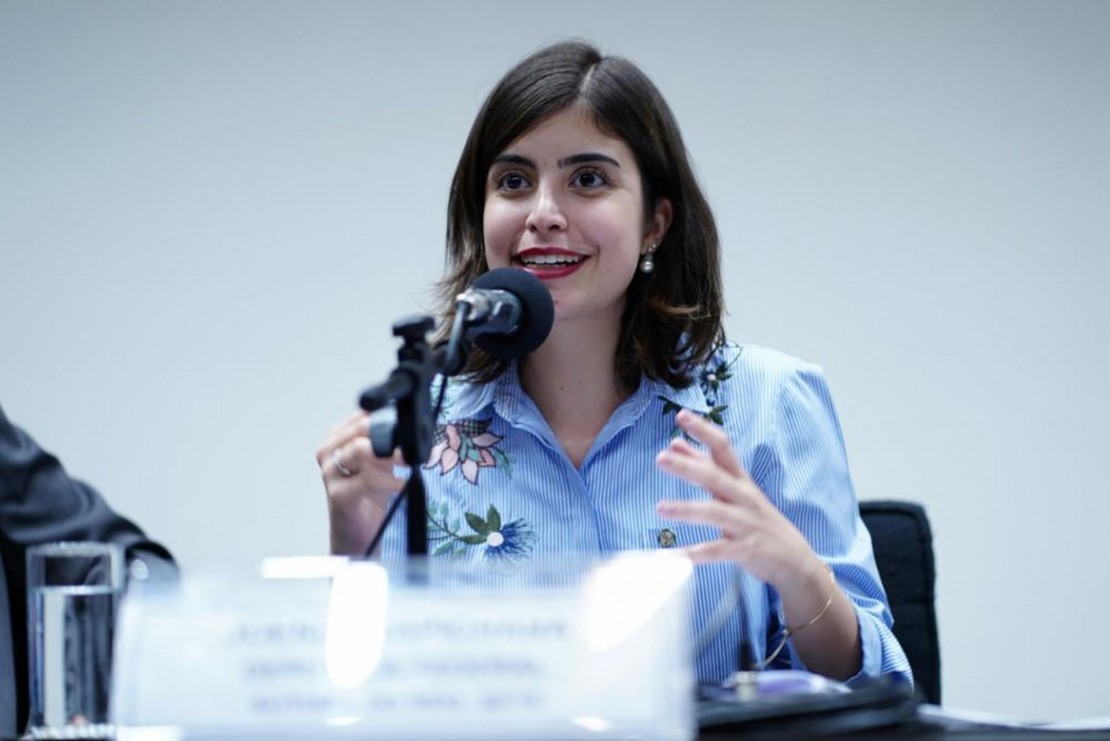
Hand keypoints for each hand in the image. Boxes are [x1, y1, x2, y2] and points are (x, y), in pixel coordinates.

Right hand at [315, 411, 408, 555]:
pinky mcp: (337, 494)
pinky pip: (367, 480)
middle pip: (361, 429)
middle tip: (411, 445)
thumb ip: (388, 443)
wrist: (357, 532)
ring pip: (361, 450)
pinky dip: (391, 482)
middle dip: (390, 434)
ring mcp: (330, 472)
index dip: (387, 417)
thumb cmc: (368, 496)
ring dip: (390, 455)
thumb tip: (410, 427)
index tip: (408, 425)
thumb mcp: (381, 463)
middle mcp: (329, 451)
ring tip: (407, 463)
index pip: (362, 415)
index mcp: (337, 438)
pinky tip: (403, 485)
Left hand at [655, 409, 821, 589]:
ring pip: (715, 512)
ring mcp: (746, 523)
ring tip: (660, 507)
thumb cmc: (758, 519)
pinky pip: (719, 550)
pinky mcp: (746, 550)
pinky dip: (698, 553)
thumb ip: (704, 466)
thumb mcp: (734, 489)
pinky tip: (676, 555)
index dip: (704, 430)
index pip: (723, 448)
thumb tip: (675, 443)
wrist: (795, 559)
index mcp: (740, 480)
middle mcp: (744, 497)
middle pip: (715, 477)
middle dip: (688, 466)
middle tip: (661, 457)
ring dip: (687, 509)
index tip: (682, 415)